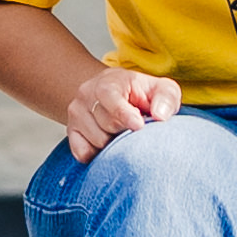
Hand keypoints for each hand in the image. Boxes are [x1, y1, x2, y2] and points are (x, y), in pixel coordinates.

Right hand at [57, 62, 181, 157]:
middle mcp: (86, 95)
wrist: (113, 92)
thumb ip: (166, 98)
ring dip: (113, 143)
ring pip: (96, 141)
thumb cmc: (140, 93)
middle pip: (107, 125)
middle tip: (135, 126)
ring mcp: (76, 113)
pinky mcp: (71, 132)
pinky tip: (107, 142)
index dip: (126, 115)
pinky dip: (97, 153)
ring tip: (121, 132)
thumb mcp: (161, 89)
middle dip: (125, 131)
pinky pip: (82, 153)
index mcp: (108, 82)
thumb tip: (160, 116)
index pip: (112, 99)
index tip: (138, 125)